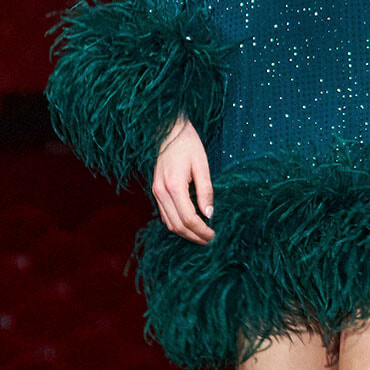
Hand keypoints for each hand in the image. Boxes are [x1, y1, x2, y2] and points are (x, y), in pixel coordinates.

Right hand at [152, 115, 215, 244]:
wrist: (168, 128)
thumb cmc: (187, 143)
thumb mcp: (202, 165)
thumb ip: (206, 190)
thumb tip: (209, 214)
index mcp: (173, 186)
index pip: (188, 219)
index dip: (202, 231)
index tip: (214, 235)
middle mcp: (161, 192)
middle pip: (177, 226)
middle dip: (194, 236)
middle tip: (210, 240)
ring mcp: (156, 192)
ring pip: (169, 223)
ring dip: (185, 233)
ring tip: (202, 235)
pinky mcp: (155, 190)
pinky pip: (164, 214)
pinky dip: (176, 224)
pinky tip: (190, 224)